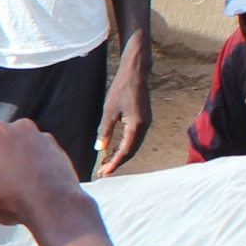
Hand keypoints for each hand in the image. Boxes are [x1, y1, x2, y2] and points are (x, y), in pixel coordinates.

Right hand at [0, 116, 95, 237]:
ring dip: (12, 157)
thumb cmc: (11, 198)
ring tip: (13, 183)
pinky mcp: (57, 148)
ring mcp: (40, 136)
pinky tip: (32, 184)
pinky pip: (38, 151)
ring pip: (18, 142)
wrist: (56, 207)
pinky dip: (32, 163)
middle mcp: (17, 127)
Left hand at [95, 49, 152, 176]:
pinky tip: (115, 149)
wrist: (135, 73)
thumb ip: (105, 130)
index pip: (125, 151)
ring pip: (133, 145)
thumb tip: (100, 149)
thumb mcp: (109, 110)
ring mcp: (146, 123)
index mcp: (136, 126)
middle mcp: (144, 127)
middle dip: (117, 162)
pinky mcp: (144, 119)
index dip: (114, 163)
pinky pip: (135, 138)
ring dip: (120, 155)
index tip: (104, 173)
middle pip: (131, 151)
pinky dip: (125, 146)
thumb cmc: (121, 88)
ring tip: (106, 163)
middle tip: (103, 171)